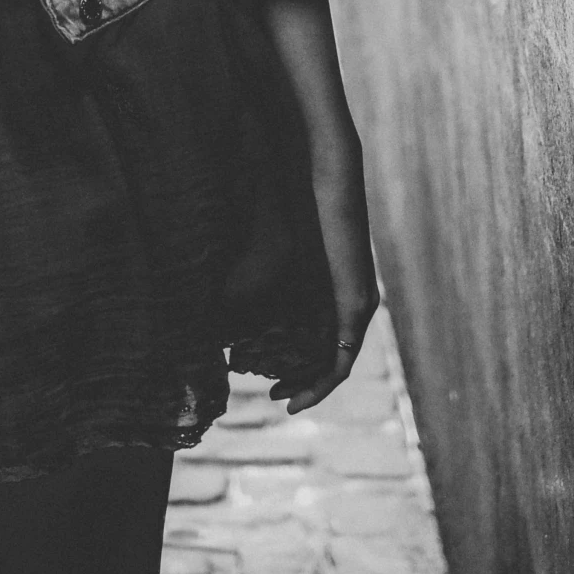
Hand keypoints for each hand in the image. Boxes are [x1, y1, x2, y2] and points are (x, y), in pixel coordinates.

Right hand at [277, 147, 378, 413]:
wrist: (322, 175)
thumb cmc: (290, 195)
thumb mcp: (269, 242)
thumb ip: (251, 268)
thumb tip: (216, 291)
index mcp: (327, 284)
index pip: (315, 338)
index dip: (292, 365)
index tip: (265, 378)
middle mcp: (348, 299)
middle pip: (326, 358)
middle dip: (300, 383)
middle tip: (274, 395)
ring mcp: (357, 304)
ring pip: (337, 365)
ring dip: (310, 387)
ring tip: (284, 399)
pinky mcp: (357, 305)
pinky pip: (344, 360)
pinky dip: (324, 381)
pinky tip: (302, 391)